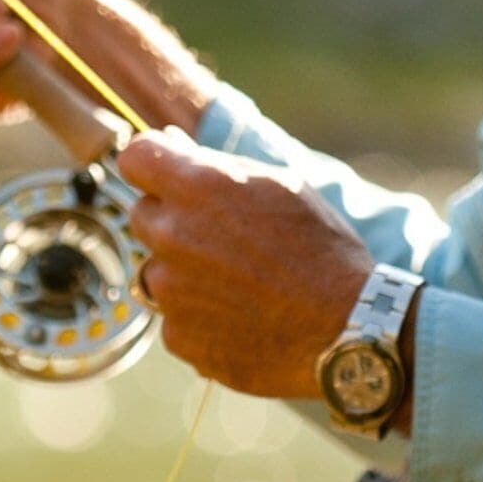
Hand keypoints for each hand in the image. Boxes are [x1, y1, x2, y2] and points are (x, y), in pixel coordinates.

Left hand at [117, 131, 375, 403]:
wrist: (347, 328)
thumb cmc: (321, 249)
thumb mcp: (280, 185)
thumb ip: (217, 165)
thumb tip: (172, 144)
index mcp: (198, 187)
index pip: (135, 157)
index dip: (154, 163)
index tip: (171, 174)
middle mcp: (173, 236)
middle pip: (142, 215)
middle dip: (173, 219)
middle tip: (224, 236)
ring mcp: (171, 292)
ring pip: (156, 270)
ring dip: (183, 271)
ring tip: (239, 282)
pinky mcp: (179, 338)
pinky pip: (174, 318)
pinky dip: (198, 317)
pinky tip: (241, 316)